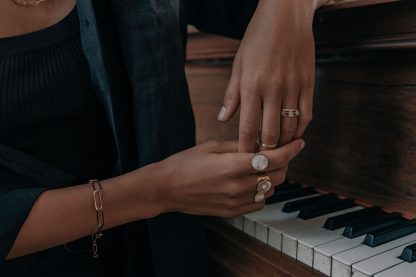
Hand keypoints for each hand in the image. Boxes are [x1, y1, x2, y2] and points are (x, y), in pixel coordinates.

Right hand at [155, 139, 303, 217]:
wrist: (166, 188)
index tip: (299, 143)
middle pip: (277, 176)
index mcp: (232, 165)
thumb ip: (239, 146)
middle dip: (283, 163)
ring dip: (272, 178)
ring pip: (270, 190)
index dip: (291, 150)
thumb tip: (261, 143)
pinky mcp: (231, 212)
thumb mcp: (212, 146)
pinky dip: (262, 192)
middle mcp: (237, 186)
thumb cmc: (185, 163)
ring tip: (262, 168)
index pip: (273, 159)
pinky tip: (252, 183)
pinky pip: (259, 203)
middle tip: (279, 153)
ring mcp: (235, 202)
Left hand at [218, 0, 324, 151]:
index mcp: (251, 85)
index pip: (247, 126)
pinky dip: (300, 129)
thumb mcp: (239, 65)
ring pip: (290, 127)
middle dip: (265, 151)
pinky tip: (293, 135)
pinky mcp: (309, 83)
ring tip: (276, 150)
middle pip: (270, 132)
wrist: (286, 15)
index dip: (245, 147)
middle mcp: (273, 89)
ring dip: (283, 143)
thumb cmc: (257, 39)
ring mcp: (293, 86)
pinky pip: (307, 114)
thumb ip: (232, 95)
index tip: (243, 161)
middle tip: (261, 160)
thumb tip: (222, 119)